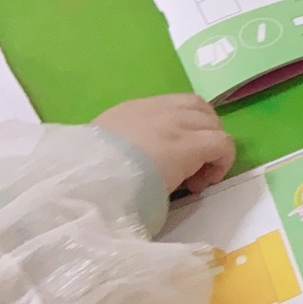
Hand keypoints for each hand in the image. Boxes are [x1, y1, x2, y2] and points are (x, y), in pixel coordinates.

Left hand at [93, 94, 235, 193]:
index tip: (201, 185)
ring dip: (199, 123)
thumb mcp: (159, 204)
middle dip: (212, 144)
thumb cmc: (122, 197)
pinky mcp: (132, 104)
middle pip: (212, 120)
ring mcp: (152, 108)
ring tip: (186, 143)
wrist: (79, 180)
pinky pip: (168, 100)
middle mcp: (174, 120)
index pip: (223, 143)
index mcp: (184, 147)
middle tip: (194, 168)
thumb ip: (182, 185)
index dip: (222, 164)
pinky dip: (177, 114)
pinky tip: (161, 133)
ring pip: (194, 103)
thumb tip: (188, 183)